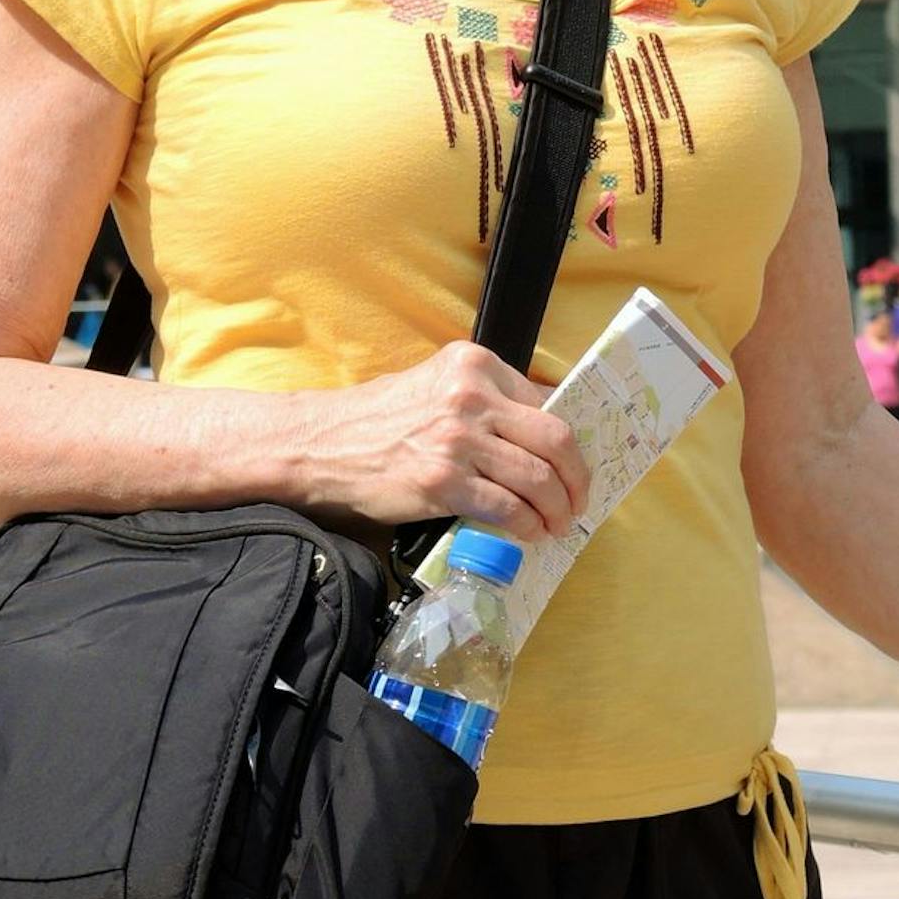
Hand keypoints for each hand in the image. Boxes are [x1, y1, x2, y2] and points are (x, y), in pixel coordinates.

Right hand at [294, 341, 590, 540]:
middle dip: (577, 477)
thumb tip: (543, 425)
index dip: (568, 440)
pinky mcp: (443, 482)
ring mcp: (458, 440)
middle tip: (578, 500)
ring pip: (538, 477)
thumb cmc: (378, 419)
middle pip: (555, 439)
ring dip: (558, 508)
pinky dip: (528, 526)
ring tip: (559, 524)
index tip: (573, 464)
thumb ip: (486, 398)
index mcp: (474, 365)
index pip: (546, 401)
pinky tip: (530, 533)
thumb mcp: (436, 386)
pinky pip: (508, 508)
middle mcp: (471, 397)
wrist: (321, 444)